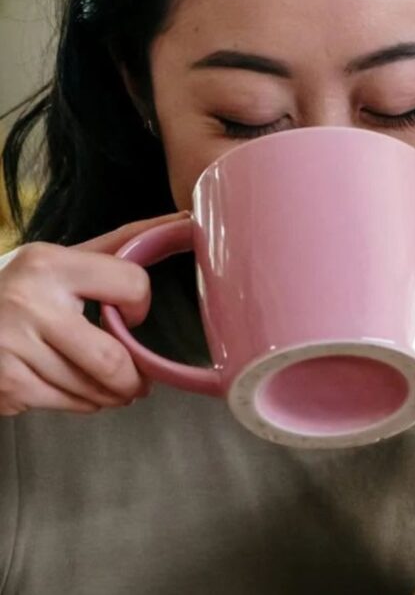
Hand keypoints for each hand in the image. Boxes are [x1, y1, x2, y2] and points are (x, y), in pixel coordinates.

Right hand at [0, 212, 186, 415]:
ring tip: (114, 387)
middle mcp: (29, 304)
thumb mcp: (63, 257)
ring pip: (91, 388)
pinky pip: (65, 403)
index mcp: (51, 264)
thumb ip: (123, 243)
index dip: (140, 305)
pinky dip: (83, 403)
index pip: (132, 286)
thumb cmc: (23, 285)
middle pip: (112, 359)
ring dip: (112, 394)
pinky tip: (81, 390)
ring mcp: (12, 348)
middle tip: (141, 380)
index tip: (132, 314)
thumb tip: (186, 220)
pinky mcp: (5, 385)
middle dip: (135, 378)